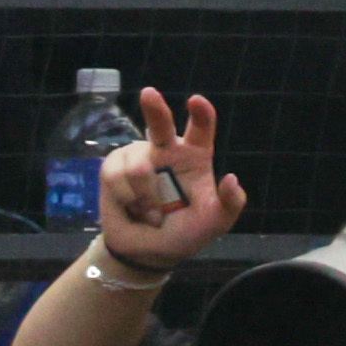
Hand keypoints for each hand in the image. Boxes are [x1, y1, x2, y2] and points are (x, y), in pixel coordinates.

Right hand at [94, 89, 248, 272]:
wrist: (150, 252)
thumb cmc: (187, 232)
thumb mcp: (216, 221)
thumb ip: (230, 202)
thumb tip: (231, 178)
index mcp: (196, 157)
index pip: (201, 129)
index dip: (201, 114)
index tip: (196, 101)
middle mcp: (166, 151)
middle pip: (160, 123)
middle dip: (154, 108)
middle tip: (149, 93)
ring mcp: (139, 157)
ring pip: (137, 164)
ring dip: (144, 196)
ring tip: (152, 213)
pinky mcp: (113, 168)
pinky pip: (115, 175)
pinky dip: (125, 198)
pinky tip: (132, 209)